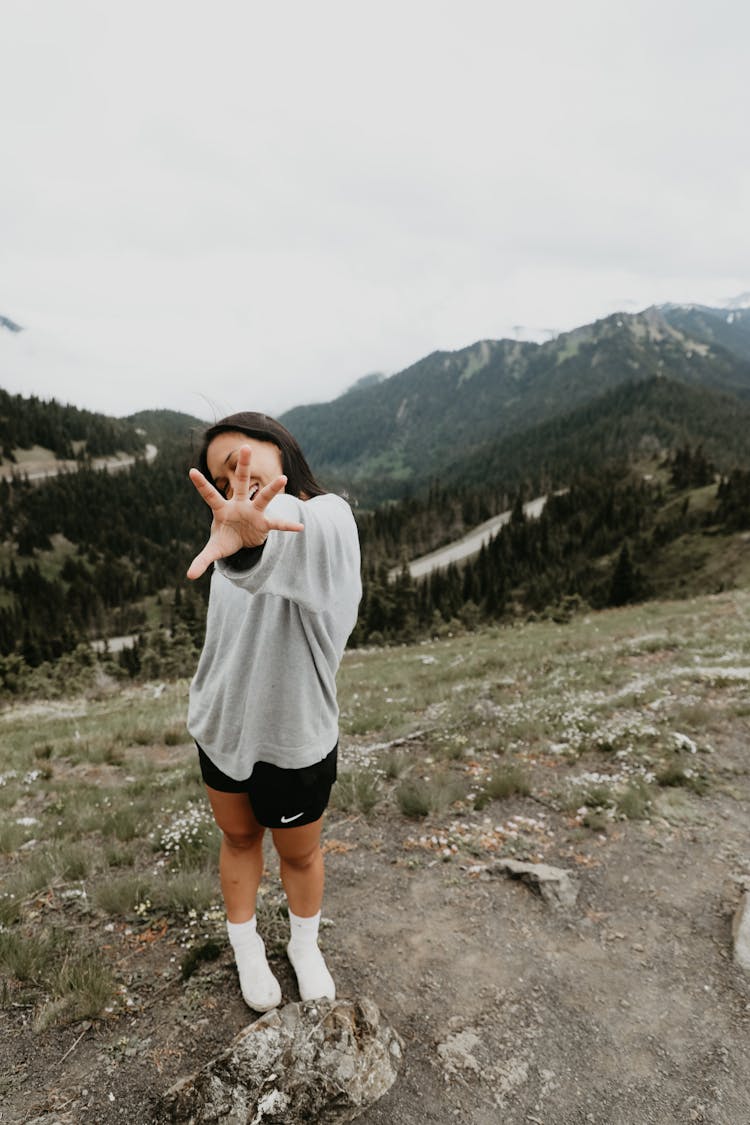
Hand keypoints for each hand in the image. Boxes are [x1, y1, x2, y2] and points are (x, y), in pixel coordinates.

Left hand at [186, 444, 303, 579]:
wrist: (243, 542)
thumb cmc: (226, 539)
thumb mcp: (214, 550)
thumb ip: (202, 560)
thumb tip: (188, 577)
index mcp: (222, 509)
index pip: (209, 495)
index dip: (201, 484)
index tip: (190, 471)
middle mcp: (239, 505)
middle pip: (241, 482)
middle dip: (243, 466)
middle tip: (246, 447)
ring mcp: (254, 512)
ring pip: (263, 497)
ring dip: (273, 489)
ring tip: (283, 478)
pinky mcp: (265, 523)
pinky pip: (277, 523)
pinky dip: (288, 526)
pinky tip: (300, 527)